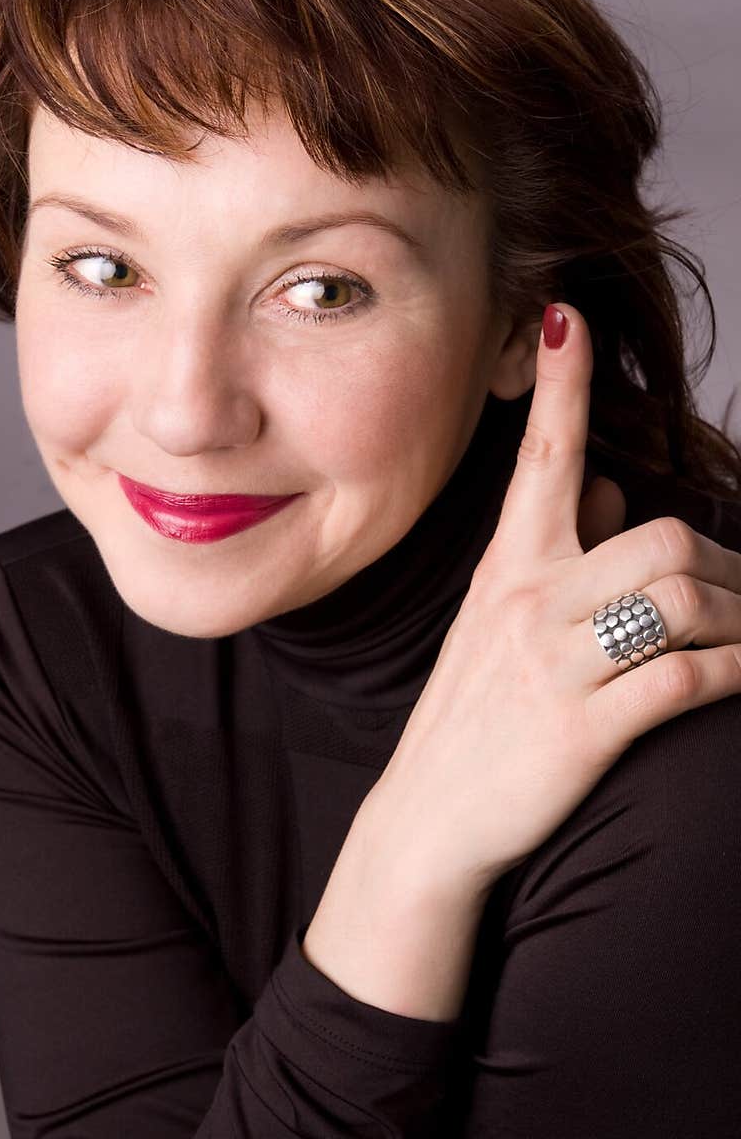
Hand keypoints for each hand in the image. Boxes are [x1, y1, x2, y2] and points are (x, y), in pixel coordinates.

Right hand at [368, 302, 740, 898]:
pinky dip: (737, 672)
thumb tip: (613, 487)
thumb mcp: (492, 622)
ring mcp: (556, 667)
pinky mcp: (584, 730)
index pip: (540, 458)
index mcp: (507, 568)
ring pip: (686, 601)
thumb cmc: (469, 717)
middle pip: (664, 536)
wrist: (428, 822)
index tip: (566, 316)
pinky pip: (689, 680)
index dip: (560, 385)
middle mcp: (529, 603)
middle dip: (725, 561)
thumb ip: (554, 550)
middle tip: (737, 594)